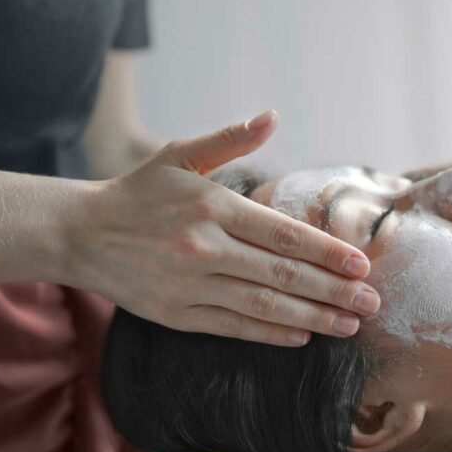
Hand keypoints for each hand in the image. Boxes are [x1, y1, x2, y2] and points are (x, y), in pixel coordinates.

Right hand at [65, 110, 380, 345]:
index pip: (284, 235)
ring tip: (350, 325)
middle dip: (334, 291)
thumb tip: (272, 116)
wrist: (78, 233)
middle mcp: (204, 248)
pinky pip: (233, 327)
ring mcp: (190, 286)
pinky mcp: (176, 315)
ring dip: (313, 317)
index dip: (328, 252)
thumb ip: (230, 140)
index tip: (362, 264)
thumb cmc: (138, 192)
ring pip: (264, 305)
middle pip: (283, 274)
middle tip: (373, 301)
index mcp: (213, 207)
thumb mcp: (179, 155)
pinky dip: (270, 333)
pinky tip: (303, 335)